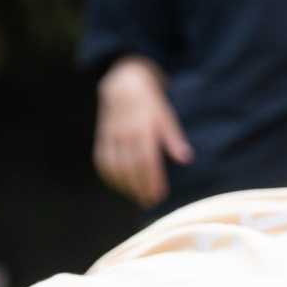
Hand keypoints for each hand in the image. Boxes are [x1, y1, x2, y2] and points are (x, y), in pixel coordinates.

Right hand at [94, 56, 192, 206]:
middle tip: (150, 202)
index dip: (152, 180)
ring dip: (126, 187)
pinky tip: (120, 187)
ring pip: (115, 168)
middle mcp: (125, 134)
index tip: (159, 195)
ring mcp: (111, 137)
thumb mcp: (165, 116)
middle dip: (140, 188)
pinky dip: (110, 178)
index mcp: (143, 128)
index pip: (147, 161)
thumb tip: (185, 159)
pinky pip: (103, 163)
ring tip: (137, 197)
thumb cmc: (149, 103)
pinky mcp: (101, 139)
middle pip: (131, 168)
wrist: (123, 85)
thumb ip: (174, 138)